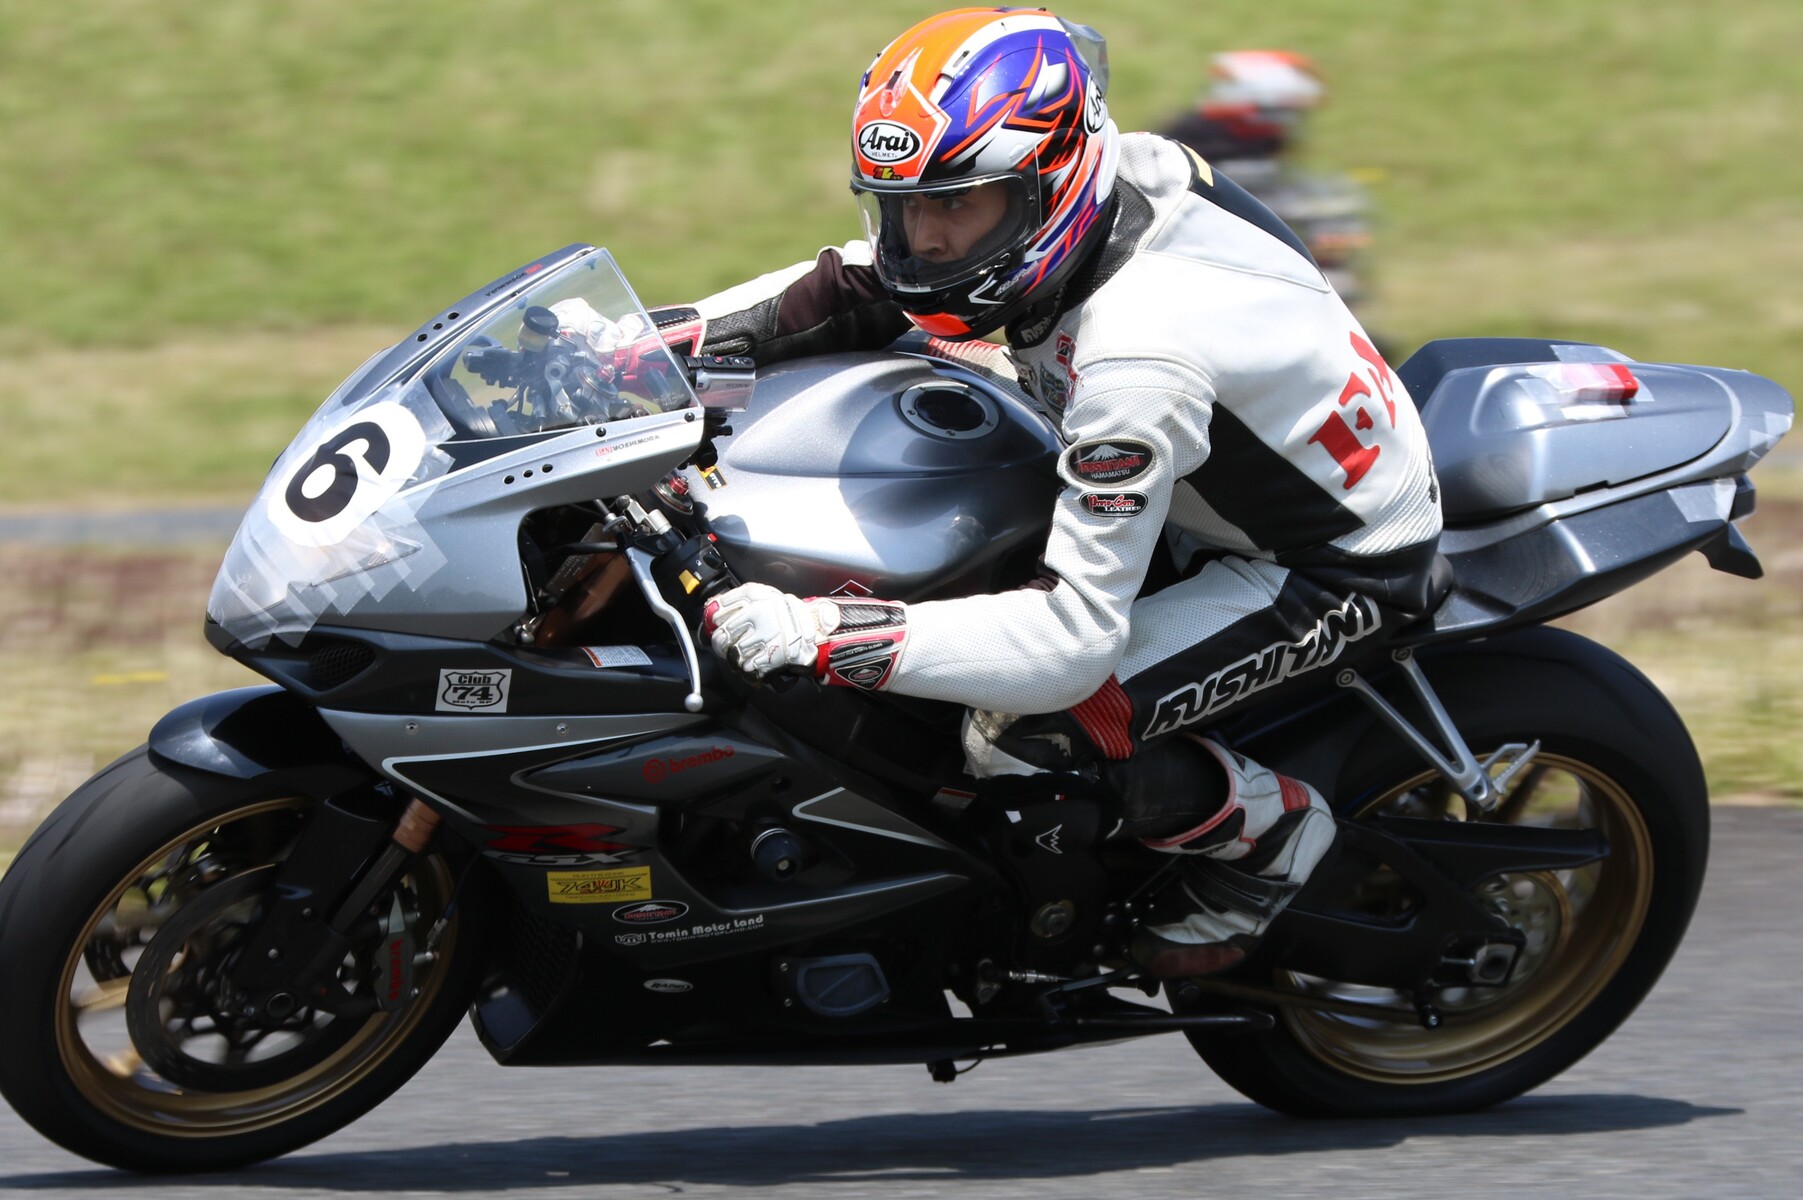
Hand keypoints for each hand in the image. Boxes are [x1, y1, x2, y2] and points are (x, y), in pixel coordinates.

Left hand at [703, 583, 909, 689]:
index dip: (714, 623)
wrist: (820, 632)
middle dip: (723, 646)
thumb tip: (711, 613)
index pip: (716, 611)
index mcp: (754, 595)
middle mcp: (757, 612)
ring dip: (738, 659)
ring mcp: (764, 635)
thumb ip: (739, 602)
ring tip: (751, 655)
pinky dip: (750, 670)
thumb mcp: (765, 597)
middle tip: (733, 648)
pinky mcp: (771, 655)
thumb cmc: (792, 616)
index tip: (718, 628)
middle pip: (721, 637)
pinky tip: (759, 664)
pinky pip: (747, 668)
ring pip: (732, 655)